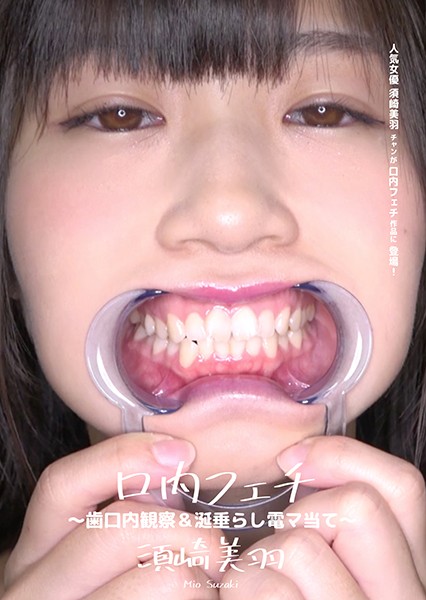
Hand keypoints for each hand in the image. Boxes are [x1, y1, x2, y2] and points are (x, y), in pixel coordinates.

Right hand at [3, 433, 221, 598]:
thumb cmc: (114, 596)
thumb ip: (127, 515)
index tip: (182, 453)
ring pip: (161, 578)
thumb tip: (174, 463)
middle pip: (118, 530)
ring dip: (200, 580)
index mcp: (35, 558)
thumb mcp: (100, 558)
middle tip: (215, 552)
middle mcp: (34, 594)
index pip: (61, 487)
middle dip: (187, 531)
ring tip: (206, 591)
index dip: (122, 458)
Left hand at [220, 436, 425, 598]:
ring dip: (260, 561)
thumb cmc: (290, 596)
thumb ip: (334, 530)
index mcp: (406, 582)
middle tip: (278, 555)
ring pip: (301, 544)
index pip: (404, 488)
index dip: (344, 456)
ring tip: (256, 594)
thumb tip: (299, 461)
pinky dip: (241, 588)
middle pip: (356, 507)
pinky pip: (263, 586)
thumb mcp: (328, 568)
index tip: (292, 462)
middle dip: (299, 518)